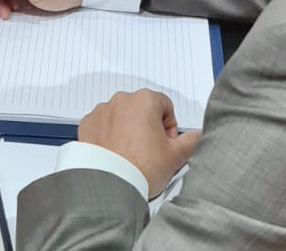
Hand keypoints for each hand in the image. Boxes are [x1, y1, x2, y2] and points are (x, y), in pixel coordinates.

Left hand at [78, 90, 201, 197]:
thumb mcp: (175, 156)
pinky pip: (102, 125)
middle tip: (149, 152)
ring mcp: (101, 111)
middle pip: (141, 109)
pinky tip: (114, 154)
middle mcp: (121, 99)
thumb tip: (198, 135)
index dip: (169, 126)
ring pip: (121, 116)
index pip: (165, 105)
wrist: (109, 186)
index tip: (165, 144)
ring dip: (127, 129)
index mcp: (145, 100)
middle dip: (147, 126)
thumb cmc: (143, 168)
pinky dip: (108, 135)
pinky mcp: (87, 124)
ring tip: (130, 155)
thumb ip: (191, 140)